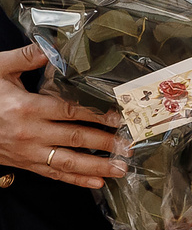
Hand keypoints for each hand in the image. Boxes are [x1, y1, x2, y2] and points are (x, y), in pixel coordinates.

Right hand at [0, 45, 124, 188]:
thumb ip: (28, 58)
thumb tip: (55, 47)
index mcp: (27, 107)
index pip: (70, 112)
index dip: (96, 116)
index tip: (119, 119)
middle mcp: (30, 132)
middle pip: (75, 139)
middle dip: (105, 144)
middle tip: (130, 147)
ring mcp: (27, 152)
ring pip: (67, 162)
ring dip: (97, 167)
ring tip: (121, 169)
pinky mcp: (23, 163)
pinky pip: (53, 174)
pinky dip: (75, 180)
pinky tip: (96, 182)